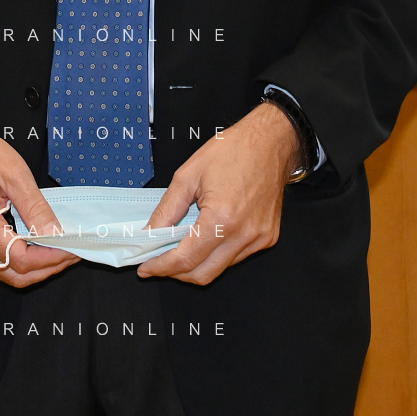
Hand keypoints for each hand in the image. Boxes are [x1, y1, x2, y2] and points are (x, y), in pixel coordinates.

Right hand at [0, 124, 79, 287]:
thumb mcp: (15, 175)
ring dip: (36, 268)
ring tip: (61, 252)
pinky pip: (0, 263)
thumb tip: (56, 234)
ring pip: (7, 273)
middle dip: (47, 268)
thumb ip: (35, 208)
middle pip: (14, 273)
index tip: (72, 248)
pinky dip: (23, 262)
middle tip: (72, 253)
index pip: (19, 258)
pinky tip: (41, 249)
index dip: (49, 257)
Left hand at [137, 102, 301, 284]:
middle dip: (176, 272)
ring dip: (196, 264)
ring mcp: (259, 239)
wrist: (270, 141)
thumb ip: (167, 210)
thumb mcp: (188, 175)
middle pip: (203, 274)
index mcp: (222, 218)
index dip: (162, 267)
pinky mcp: (267, 237)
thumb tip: (150, 234)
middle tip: (158, 260)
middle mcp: (244, 234)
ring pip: (220, 268)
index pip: (186, 258)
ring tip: (180, 246)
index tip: (146, 267)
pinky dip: (216, 254)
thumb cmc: (232, 149)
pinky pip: (236, 257)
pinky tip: (206, 236)